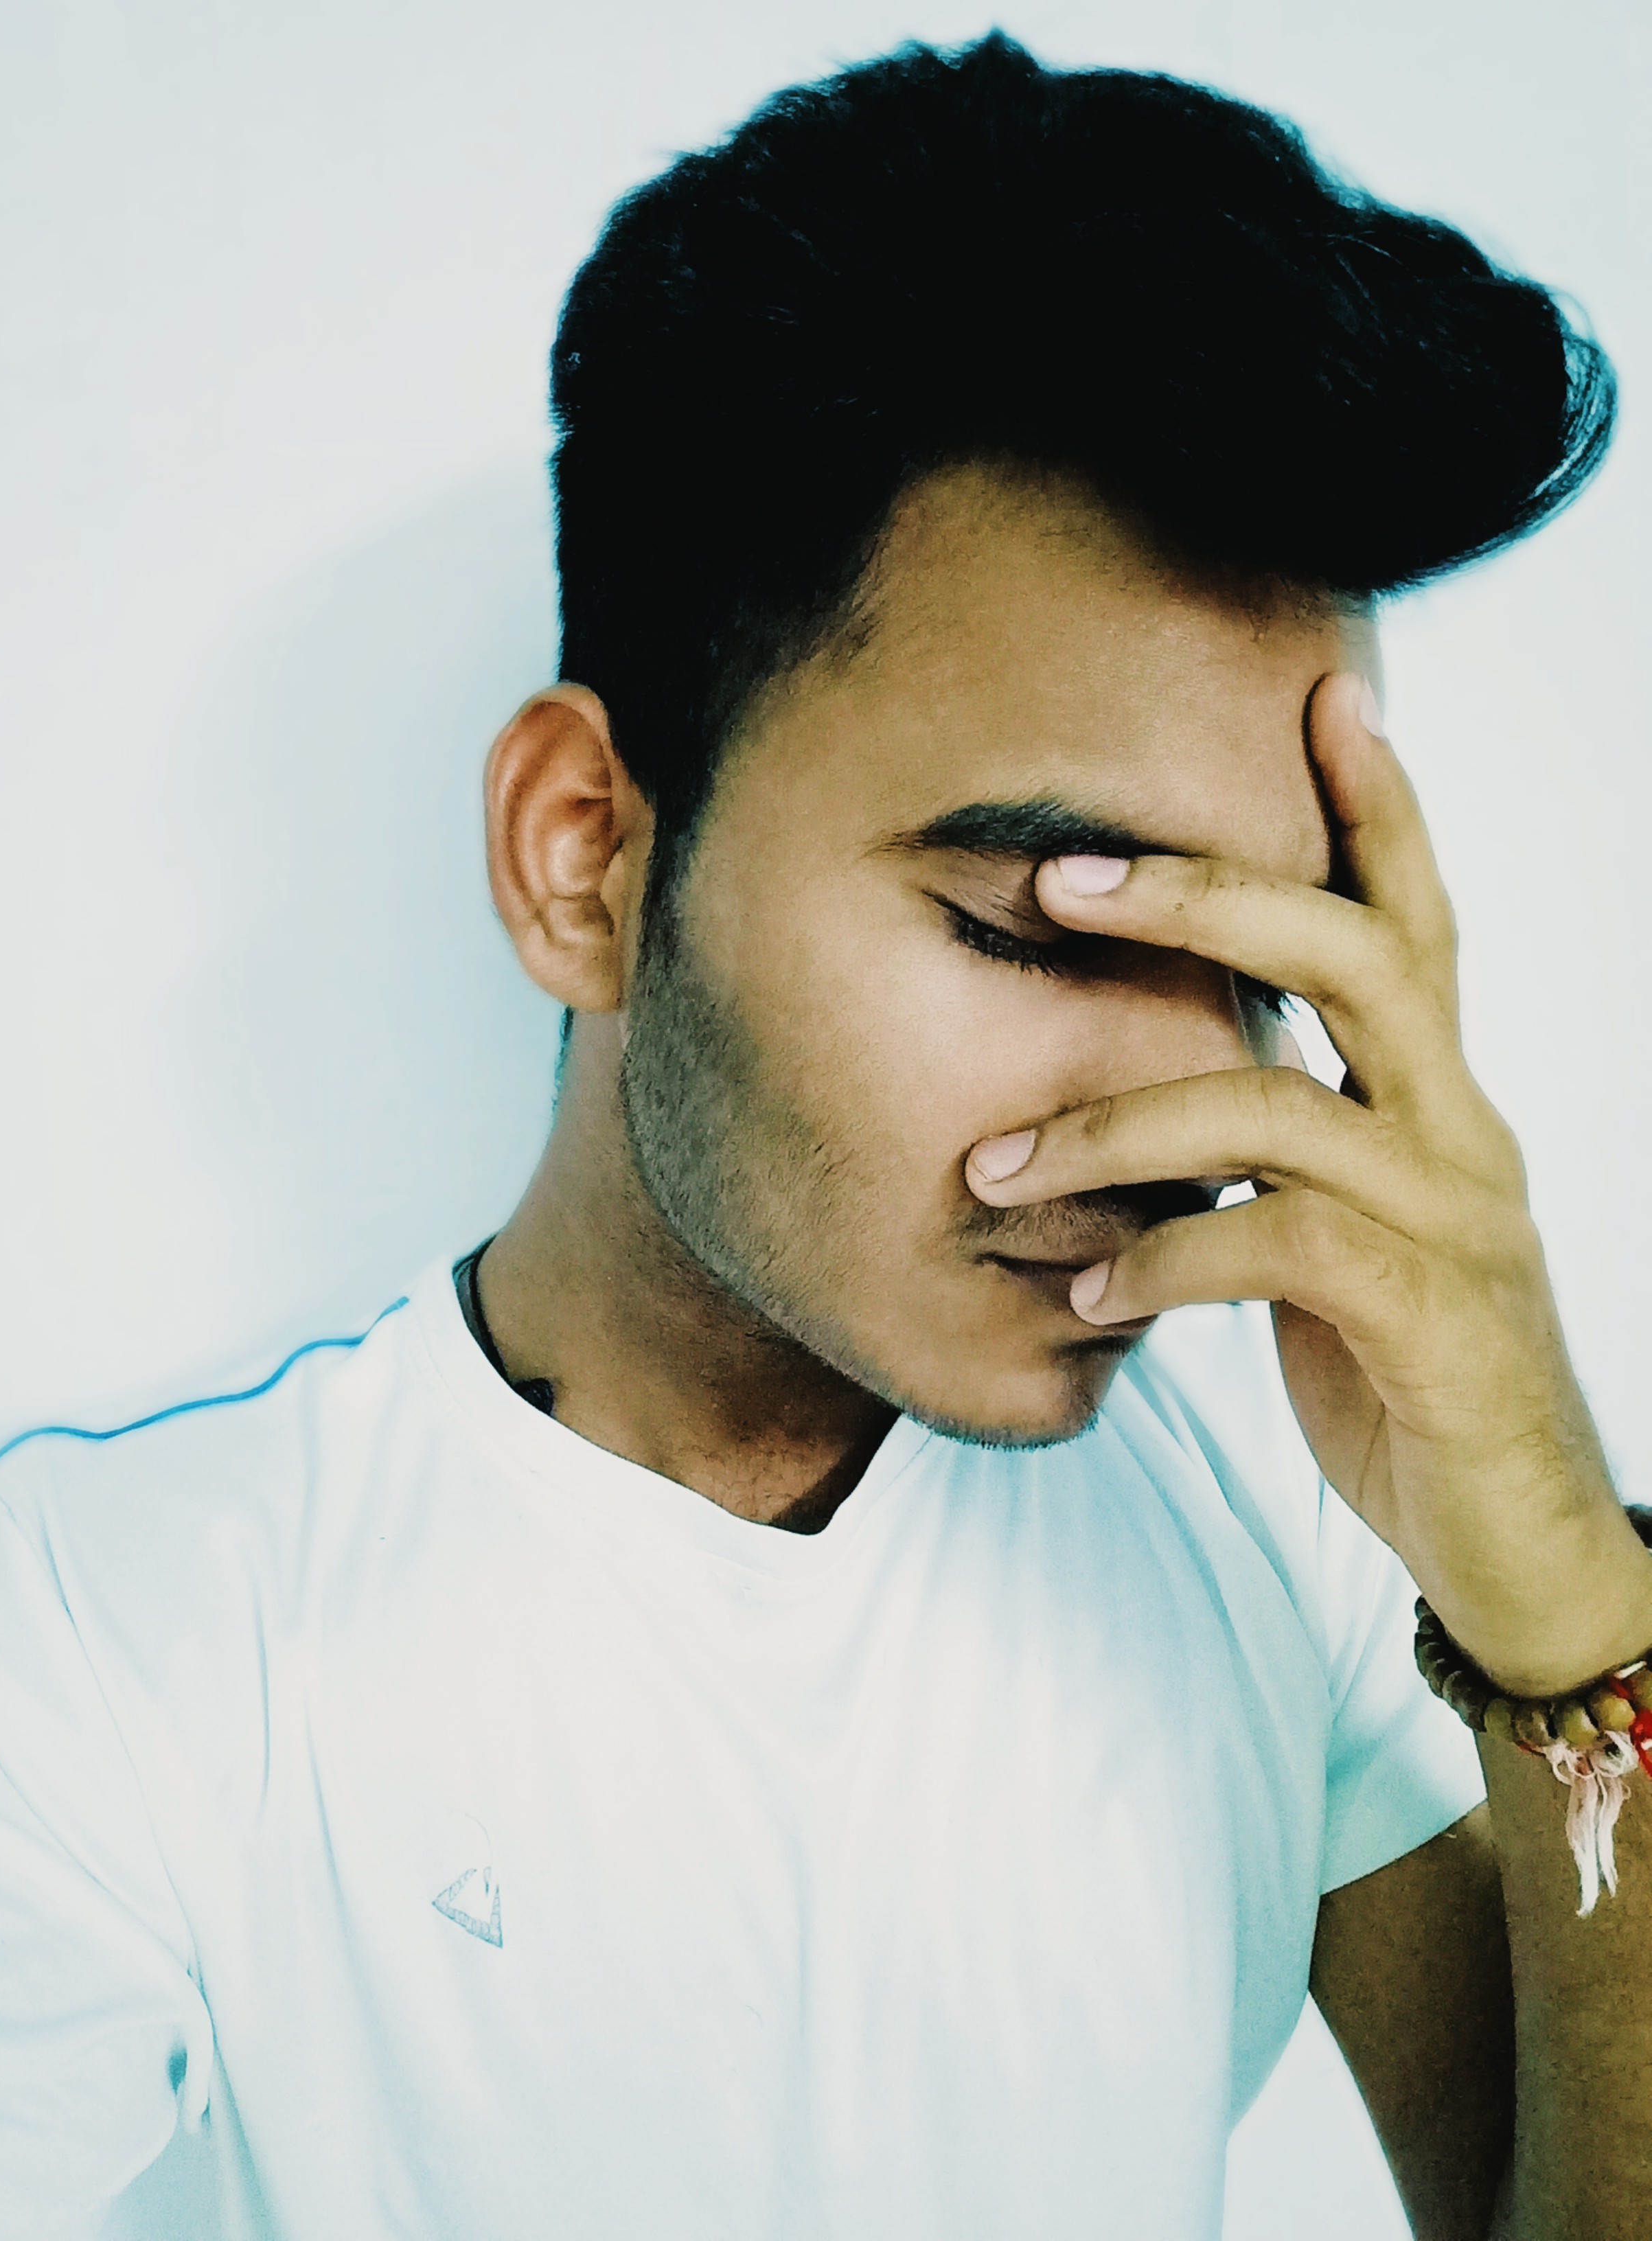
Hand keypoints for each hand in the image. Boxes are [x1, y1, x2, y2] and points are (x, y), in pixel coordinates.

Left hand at [965, 672, 1651, 1697]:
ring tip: (989, 1170)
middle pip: (1356, 953)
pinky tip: (1084, 1294)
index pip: (1418, 921)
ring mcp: (1455, 1221)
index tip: (1323, 696)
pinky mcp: (1427, 1317)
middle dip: (1206, 896)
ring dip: (1111, 1129)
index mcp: (1442, 1100)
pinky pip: (1270, 1248)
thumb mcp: (1350, 1240)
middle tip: (1060, 876)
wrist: (1518, 1543)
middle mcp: (1462, 1133)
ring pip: (1274, 1107)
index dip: (1381, 807)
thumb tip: (1176, 1098)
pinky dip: (1157, 1261)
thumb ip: (1290, 1154)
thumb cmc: (1407, 1376)